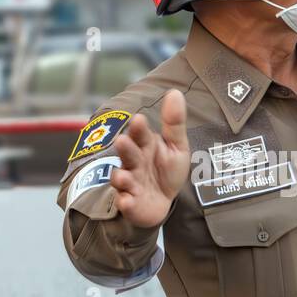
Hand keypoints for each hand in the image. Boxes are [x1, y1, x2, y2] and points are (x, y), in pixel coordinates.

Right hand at [109, 89, 190, 227]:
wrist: (163, 201)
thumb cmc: (166, 170)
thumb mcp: (176, 146)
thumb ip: (174, 122)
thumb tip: (174, 92)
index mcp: (145, 146)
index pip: (140, 134)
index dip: (138, 129)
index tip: (139, 119)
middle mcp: (134, 163)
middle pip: (127, 155)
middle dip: (125, 149)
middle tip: (122, 141)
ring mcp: (130, 184)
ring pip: (121, 179)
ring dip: (121, 177)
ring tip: (123, 176)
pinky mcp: (131, 204)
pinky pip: (126, 204)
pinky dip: (125, 203)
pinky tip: (126, 201)